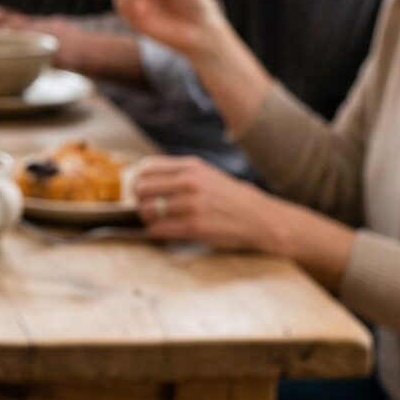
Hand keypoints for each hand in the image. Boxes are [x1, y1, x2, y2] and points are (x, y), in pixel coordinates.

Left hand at [133, 157, 293, 251]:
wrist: (260, 218)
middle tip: (149, 209)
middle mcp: (189, 182)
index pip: (145, 168)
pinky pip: (157, 230)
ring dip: (148, 219)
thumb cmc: (231, 198)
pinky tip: (165, 232)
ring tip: (159, 221)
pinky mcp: (194, 227)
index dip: (139, 182)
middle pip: (141, 189)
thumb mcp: (206, 175)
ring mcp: (191, 205)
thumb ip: (179, 174)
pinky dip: (156, 232)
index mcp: (190, 167)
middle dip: (141, 201)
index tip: (143, 192)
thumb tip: (144, 179)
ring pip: (147, 210)